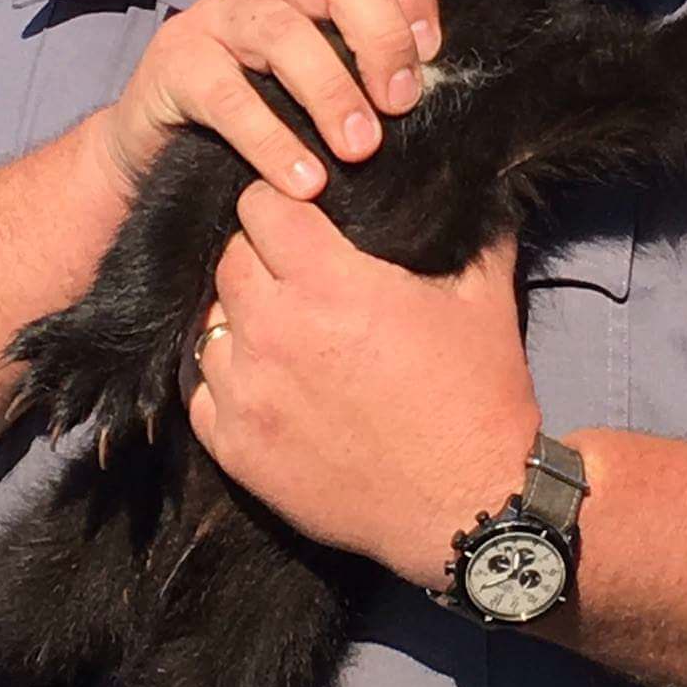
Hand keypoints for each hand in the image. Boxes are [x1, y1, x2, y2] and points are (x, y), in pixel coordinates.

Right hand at [90, 0, 439, 199]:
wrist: (160, 154)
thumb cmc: (264, 120)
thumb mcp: (325, 90)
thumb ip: (373, 76)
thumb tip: (438, 93)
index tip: (432, 57)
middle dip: (379, 37)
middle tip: (401, 105)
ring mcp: (217, 18)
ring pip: (283, 33)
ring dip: (331, 93)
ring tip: (359, 149)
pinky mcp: (174, 63)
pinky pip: (226, 94)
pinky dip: (271, 139)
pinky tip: (303, 180)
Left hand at [188, 184, 538, 589]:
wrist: (469, 507)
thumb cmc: (478, 396)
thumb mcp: (484, 296)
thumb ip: (471, 228)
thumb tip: (469, 179)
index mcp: (329, 284)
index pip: (261, 207)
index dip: (282, 204)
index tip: (302, 216)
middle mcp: (275, 331)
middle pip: (229, 260)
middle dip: (259, 256)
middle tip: (296, 273)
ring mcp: (248, 394)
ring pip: (209, 325)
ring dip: (240, 320)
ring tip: (281, 330)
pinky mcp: (236, 450)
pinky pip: (202, 393)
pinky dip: (228, 381)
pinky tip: (266, 382)